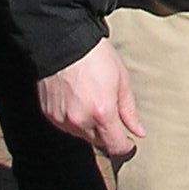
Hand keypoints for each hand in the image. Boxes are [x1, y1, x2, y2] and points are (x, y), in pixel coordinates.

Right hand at [37, 38, 144, 160]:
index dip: (125, 146)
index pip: (115, 146)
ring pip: (81, 135)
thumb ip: (129, 110)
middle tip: (110, 113)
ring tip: (92, 101)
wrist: (63, 42)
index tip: (129, 142)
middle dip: (107, 133)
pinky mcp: (49, 114)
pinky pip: (65, 126)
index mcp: (102, 112)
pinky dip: (73, 120)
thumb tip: (139, 131)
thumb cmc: (96, 57)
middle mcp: (81, 120)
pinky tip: (77, 101)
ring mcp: (62, 119)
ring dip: (89, 127)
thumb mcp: (121, 79)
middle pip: (98, 142)